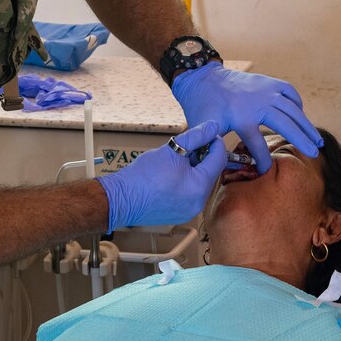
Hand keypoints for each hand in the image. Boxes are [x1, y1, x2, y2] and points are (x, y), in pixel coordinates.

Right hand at [97, 121, 225, 230]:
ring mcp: (190, 211)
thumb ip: (196, 136)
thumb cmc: (144, 175)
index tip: (208, 134)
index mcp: (200, 186)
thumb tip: (213, 126)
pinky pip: (191, 194)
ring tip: (177, 160)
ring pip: (200, 183)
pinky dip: (187, 182)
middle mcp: (199, 202)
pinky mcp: (180, 214)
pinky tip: (172, 174)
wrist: (122, 198)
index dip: (216, 143)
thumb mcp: (173, 149)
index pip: (219, 159)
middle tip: (190, 145)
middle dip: (203, 157)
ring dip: (194, 169)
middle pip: (210, 172)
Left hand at [171, 62, 320, 171]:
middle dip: (301, 140)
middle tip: (314, 154)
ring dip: (306, 124)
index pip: (258, 145)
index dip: (264, 160)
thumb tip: (217, 169)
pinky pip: (289, 91)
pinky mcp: (268, 81)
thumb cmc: (203, 106)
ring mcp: (265, 90)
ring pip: (293, 108)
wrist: (204, 78)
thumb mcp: (204, 128)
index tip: (267, 172)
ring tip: (317, 140)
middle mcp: (258, 102)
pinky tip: (301, 117)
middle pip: (286, 124)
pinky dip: (298, 104)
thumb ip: (211, 148)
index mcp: (241, 117)